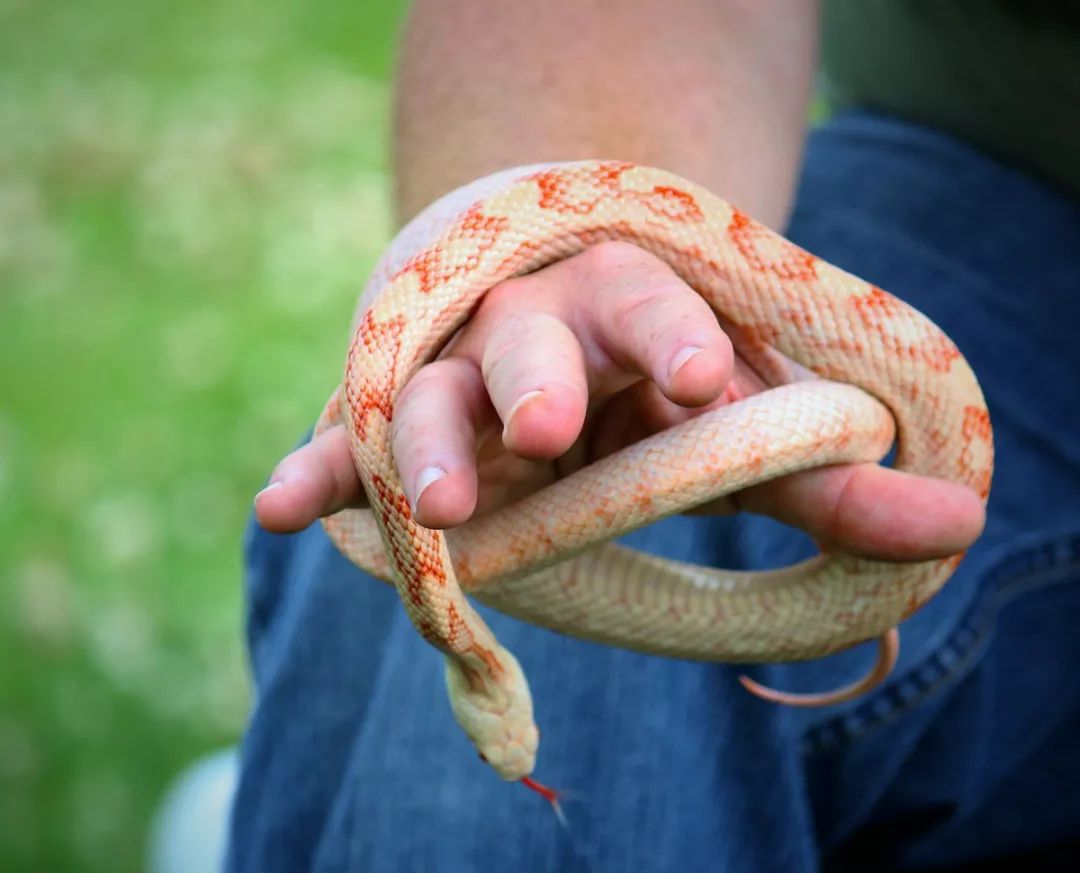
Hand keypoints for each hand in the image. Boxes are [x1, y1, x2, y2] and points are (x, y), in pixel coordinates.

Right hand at [255, 242, 983, 560]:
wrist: (556, 319)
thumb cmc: (656, 385)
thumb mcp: (736, 426)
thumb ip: (824, 475)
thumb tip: (960, 524)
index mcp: (625, 307)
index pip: (655, 308)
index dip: (678, 341)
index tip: (708, 381)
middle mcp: (533, 325)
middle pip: (530, 341)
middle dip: (539, 381)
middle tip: (552, 425)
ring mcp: (454, 366)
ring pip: (432, 390)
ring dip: (427, 442)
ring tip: (438, 503)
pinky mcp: (395, 411)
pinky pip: (351, 438)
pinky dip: (322, 469)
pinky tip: (283, 508)